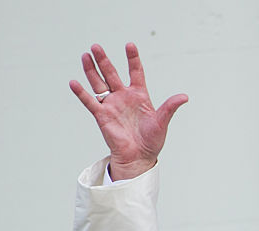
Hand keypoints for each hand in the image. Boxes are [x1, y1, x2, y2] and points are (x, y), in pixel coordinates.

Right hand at [68, 43, 187, 179]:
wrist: (139, 158)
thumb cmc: (151, 141)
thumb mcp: (162, 122)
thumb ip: (170, 107)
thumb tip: (184, 97)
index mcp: (139, 94)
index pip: (135, 71)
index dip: (132, 58)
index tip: (129, 45)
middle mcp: (123, 96)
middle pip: (111, 73)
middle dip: (104, 60)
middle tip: (96, 46)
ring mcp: (111, 105)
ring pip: (99, 83)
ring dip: (91, 70)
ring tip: (85, 55)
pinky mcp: (102, 116)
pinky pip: (90, 102)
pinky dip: (81, 93)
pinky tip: (74, 82)